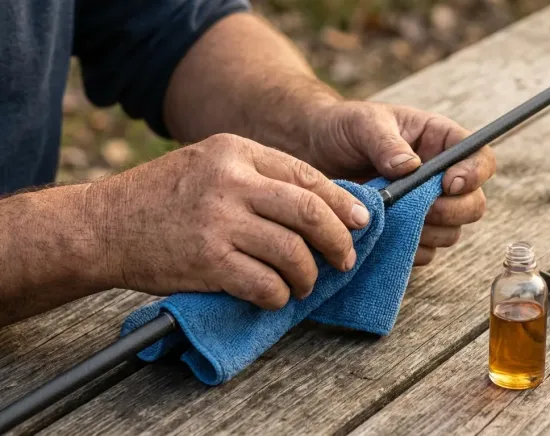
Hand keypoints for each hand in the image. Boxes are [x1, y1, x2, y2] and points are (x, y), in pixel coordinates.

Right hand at [85, 134, 370, 309]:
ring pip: (292, 252)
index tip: (359, 222)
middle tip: (345, 257)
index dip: (340, 203)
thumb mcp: (210, 164)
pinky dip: (279, 295)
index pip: (306, 176)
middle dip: (337, 240)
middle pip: (308, 212)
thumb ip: (259, 176)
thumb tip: (321, 204)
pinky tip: (276, 296)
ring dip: (308, 275)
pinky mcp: (207, 261)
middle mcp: (230, 182)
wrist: (104, 225)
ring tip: (306, 283)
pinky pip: (264, 284)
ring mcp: (218, 222)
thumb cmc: (163, 196)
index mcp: (236, 151)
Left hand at [306, 102, 495, 265]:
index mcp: (439, 141)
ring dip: (426, 231)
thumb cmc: (342, 129)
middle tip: (421, 209)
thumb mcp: (362, 124)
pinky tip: (380, 234)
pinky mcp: (407, 233)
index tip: (448, 184)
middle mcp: (439, 177)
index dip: (474, 174)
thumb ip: (386, 143)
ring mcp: (426, 208)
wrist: (311, 153)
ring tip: (390, 217)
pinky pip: (422, 252)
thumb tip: (409, 167)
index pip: (479, 158)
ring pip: (450, 233)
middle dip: (451, 211)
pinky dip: (405, 248)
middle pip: (474, 204)